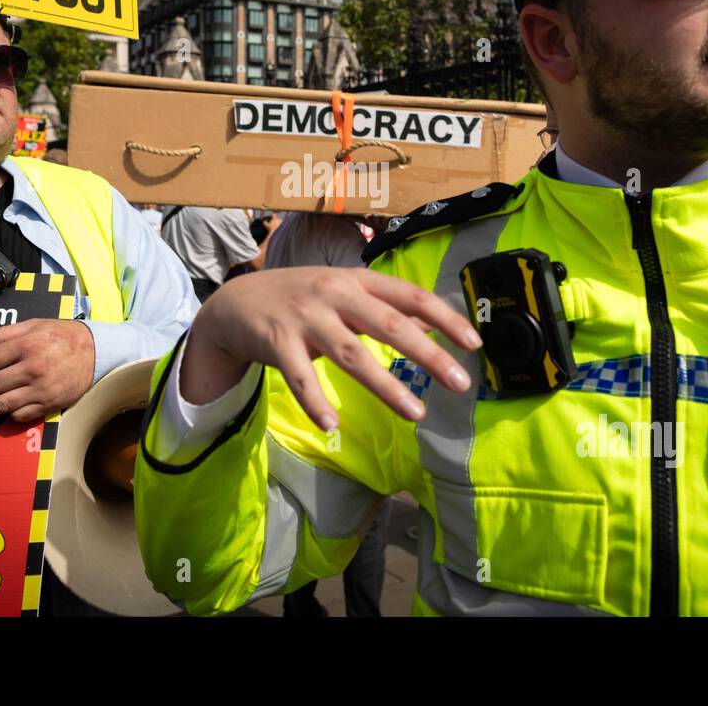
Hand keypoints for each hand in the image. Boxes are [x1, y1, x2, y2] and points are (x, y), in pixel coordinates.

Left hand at [0, 318, 94, 421]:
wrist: (96, 352)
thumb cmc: (63, 335)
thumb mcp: (34, 325)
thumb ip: (4, 333)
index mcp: (26, 345)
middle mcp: (32, 368)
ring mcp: (41, 389)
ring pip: (1, 405)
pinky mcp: (49, 404)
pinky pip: (21, 415)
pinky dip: (6, 415)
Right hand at [181, 267, 480, 429]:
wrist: (234, 302)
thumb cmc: (300, 300)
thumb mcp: (344, 294)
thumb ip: (385, 307)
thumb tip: (432, 322)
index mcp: (356, 281)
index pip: (410, 295)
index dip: (444, 318)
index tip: (474, 342)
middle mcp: (334, 293)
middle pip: (388, 324)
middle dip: (428, 354)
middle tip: (461, 382)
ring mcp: (304, 317)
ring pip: (351, 353)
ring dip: (385, 385)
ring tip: (416, 413)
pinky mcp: (276, 341)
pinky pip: (300, 376)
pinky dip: (316, 401)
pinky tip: (332, 426)